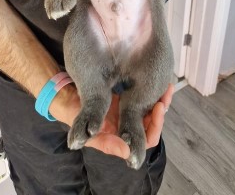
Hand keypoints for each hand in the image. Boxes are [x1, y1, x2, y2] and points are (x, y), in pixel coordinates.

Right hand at [50, 83, 174, 157]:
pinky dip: (152, 92)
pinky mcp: (126, 100)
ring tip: (167, 87)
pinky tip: (158, 81)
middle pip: (153, 123)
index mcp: (122, 138)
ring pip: (151, 110)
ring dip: (160, 99)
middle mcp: (127, 127)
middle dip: (161, 109)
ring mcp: (127, 113)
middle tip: (166, 94)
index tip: (159, 108)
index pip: (147, 139)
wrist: (67, 100)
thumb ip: (106, 143)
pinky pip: (144, 98)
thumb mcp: (87, 129)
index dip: (155, 126)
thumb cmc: (75, 117)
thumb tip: (128, 153)